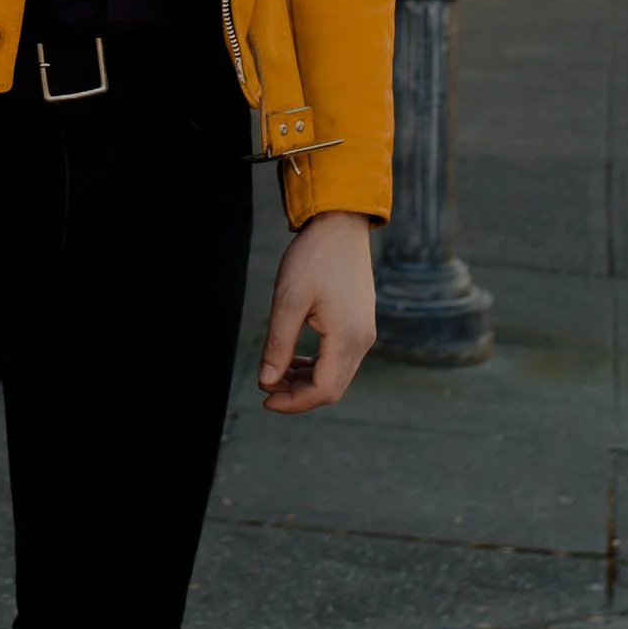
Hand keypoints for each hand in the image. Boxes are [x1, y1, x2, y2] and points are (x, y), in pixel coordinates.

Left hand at [258, 210, 375, 413]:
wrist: (341, 226)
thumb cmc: (314, 259)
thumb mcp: (288, 301)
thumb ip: (278, 344)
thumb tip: (266, 380)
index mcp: (347, 338)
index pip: (323, 390)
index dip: (293, 402)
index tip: (263, 396)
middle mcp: (362, 341)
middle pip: (331, 388)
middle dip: (297, 395)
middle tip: (265, 386)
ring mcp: (364, 333)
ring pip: (336, 376)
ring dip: (305, 381)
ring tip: (274, 373)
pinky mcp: (360, 325)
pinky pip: (340, 359)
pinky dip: (316, 366)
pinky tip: (293, 359)